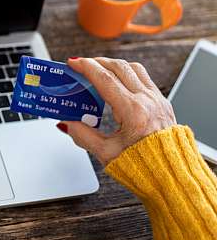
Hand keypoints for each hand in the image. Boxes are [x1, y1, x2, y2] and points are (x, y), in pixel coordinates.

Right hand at [57, 57, 176, 165]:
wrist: (172, 177)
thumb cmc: (145, 168)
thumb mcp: (106, 154)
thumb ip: (82, 136)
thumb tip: (67, 124)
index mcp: (133, 112)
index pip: (105, 79)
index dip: (86, 67)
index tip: (74, 63)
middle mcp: (147, 101)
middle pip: (119, 68)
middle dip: (97, 62)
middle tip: (82, 65)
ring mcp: (157, 100)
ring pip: (134, 68)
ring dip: (114, 65)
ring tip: (99, 69)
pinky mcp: (162, 103)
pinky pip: (144, 78)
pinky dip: (128, 73)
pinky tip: (118, 81)